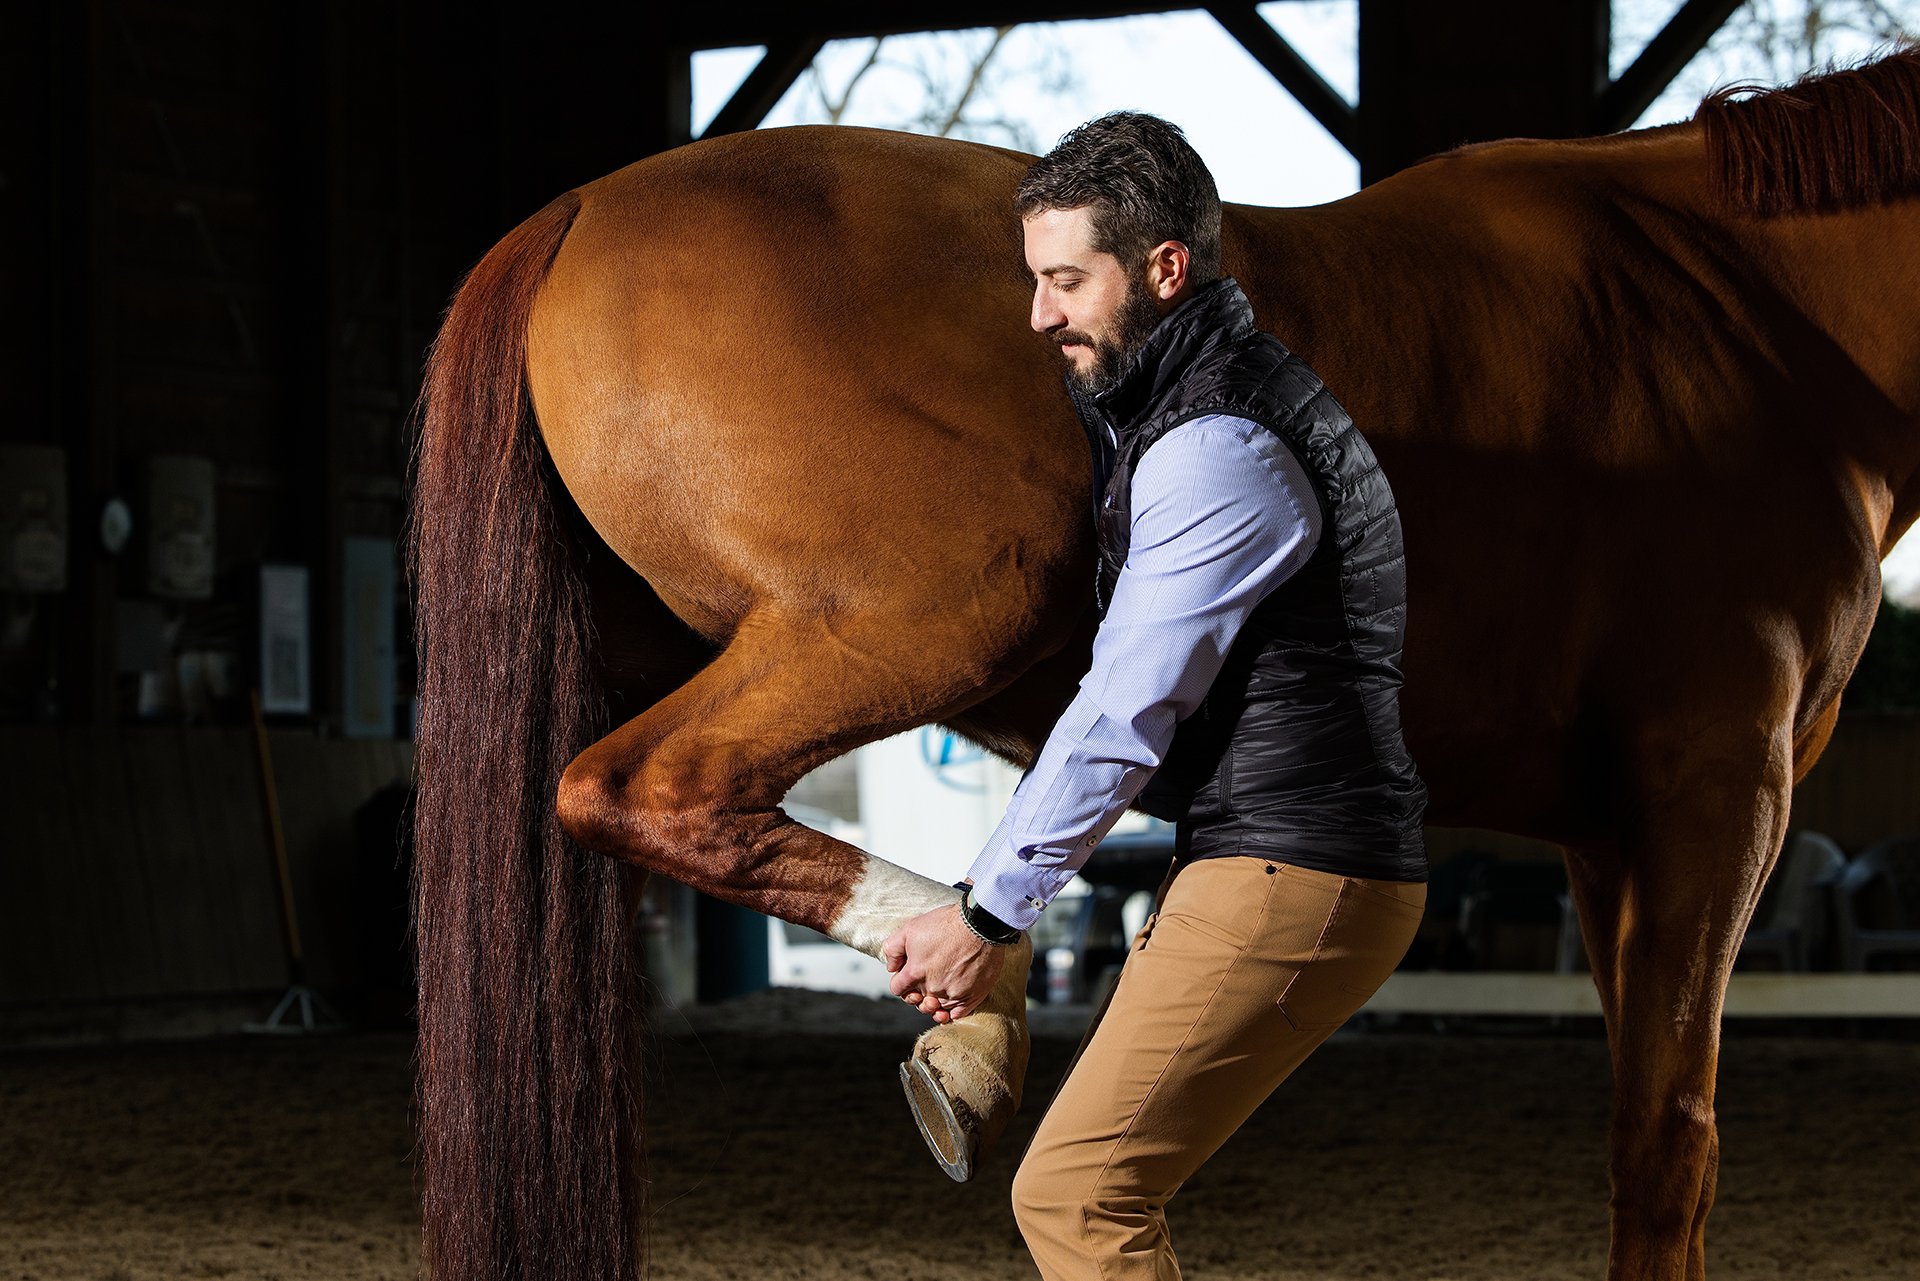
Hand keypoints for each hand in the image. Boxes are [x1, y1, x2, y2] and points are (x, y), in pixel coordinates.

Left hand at [881, 903, 1006, 1023]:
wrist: (980, 924)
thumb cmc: (947, 924)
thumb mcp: (910, 928)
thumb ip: (893, 948)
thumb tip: (891, 966)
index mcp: (915, 973)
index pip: (898, 989)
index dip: (900, 982)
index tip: (908, 976)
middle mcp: (932, 988)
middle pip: (917, 1000)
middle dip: (917, 993)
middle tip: (924, 982)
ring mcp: (952, 994)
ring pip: (936, 1009)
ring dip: (934, 1004)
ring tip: (936, 996)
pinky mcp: (971, 997)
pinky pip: (956, 1015)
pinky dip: (952, 1012)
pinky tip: (951, 1004)